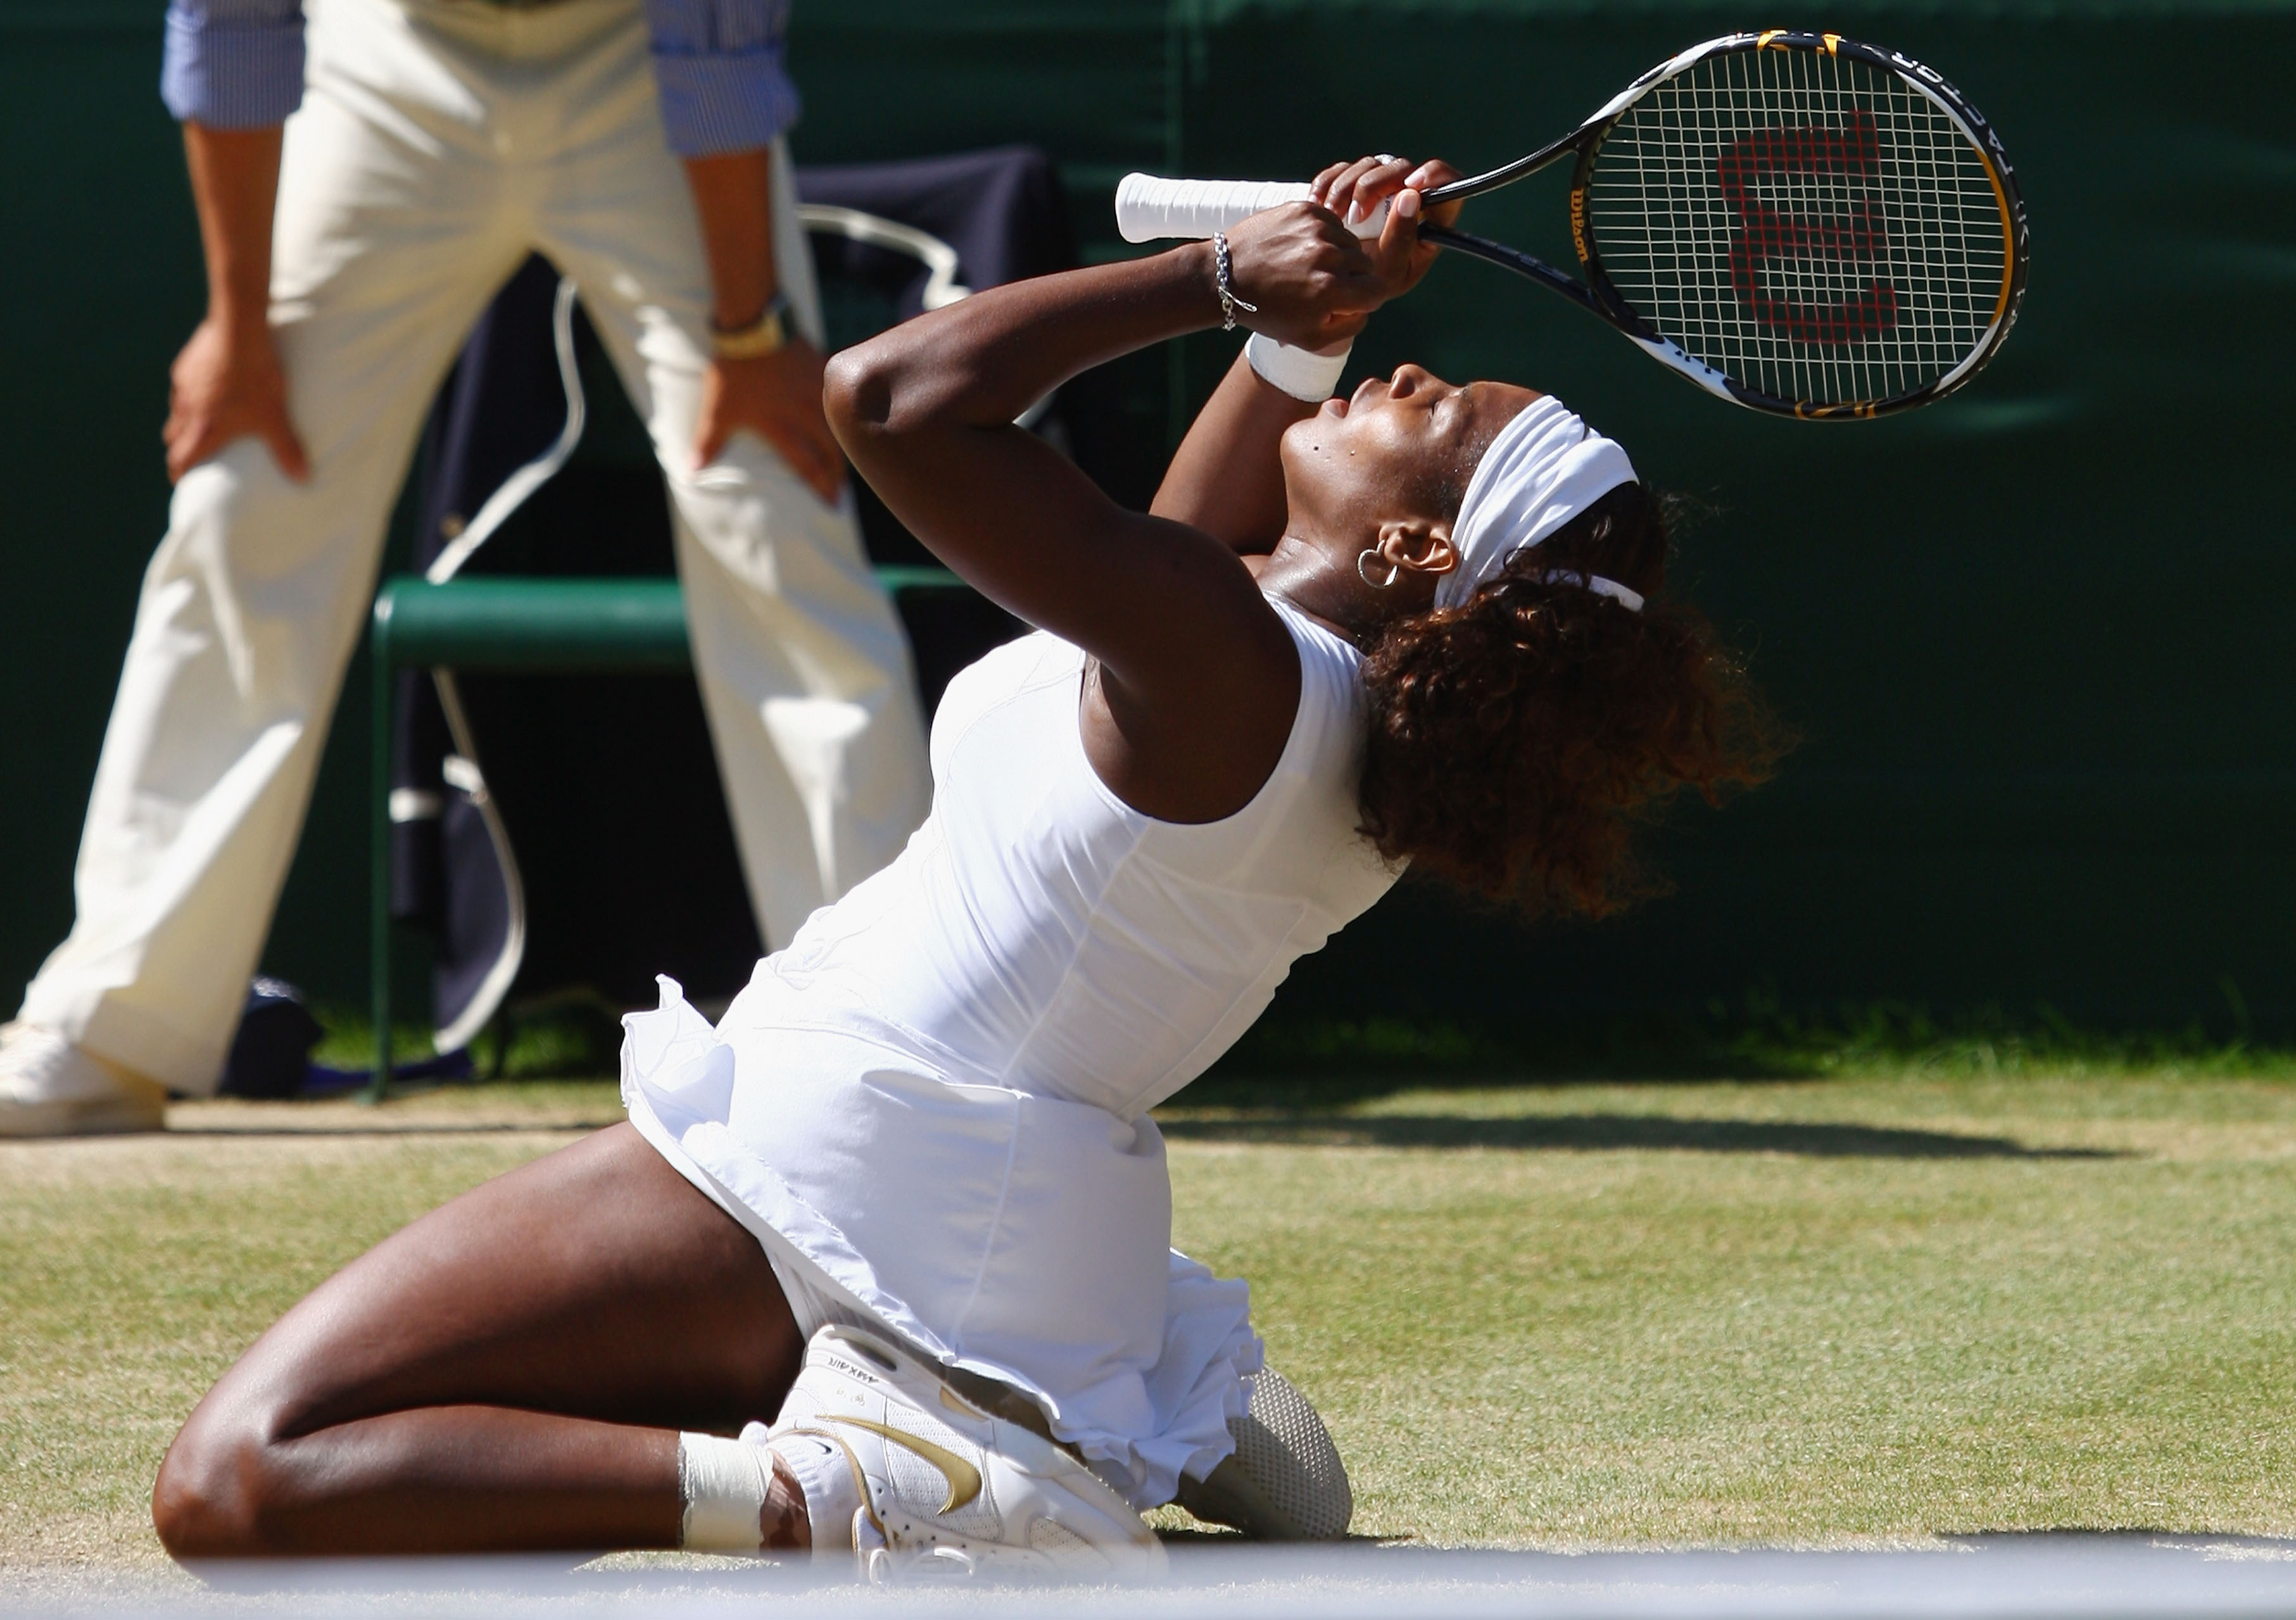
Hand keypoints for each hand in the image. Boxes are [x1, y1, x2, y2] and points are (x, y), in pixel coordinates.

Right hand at [163, 317, 308, 483]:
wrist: (237, 333)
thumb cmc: (256, 379)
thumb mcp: (274, 417)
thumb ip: (287, 449)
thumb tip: (304, 478)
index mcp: (204, 429)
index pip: (180, 459)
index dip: (179, 472)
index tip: (181, 480)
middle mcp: (187, 410)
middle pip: (173, 436)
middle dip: (180, 447)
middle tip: (191, 453)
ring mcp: (183, 386)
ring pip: (176, 411)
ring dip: (184, 420)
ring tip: (200, 423)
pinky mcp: (185, 365)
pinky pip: (182, 385)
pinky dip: (190, 393)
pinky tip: (206, 387)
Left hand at [693, 337, 844, 501]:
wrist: (752, 325)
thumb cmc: (734, 370)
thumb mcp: (718, 409)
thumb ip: (709, 442)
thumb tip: (691, 470)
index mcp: (782, 426)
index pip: (807, 464)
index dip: (821, 486)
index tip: (832, 504)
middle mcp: (805, 412)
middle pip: (830, 449)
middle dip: (838, 471)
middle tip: (842, 488)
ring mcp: (816, 390)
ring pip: (838, 423)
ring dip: (844, 443)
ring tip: (848, 457)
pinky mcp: (821, 367)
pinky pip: (838, 388)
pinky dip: (844, 400)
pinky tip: (850, 405)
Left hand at [1218, 203, 1389, 350]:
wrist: (1224, 277)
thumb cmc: (1267, 312)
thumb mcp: (1310, 338)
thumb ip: (1350, 327)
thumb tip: (1369, 305)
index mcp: (1331, 292)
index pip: (1378, 290)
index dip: (1367, 298)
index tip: (1348, 300)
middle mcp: (1328, 257)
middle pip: (1365, 264)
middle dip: (1352, 276)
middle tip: (1322, 284)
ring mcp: (1316, 229)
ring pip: (1350, 241)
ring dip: (1338, 254)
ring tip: (1308, 266)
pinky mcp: (1305, 210)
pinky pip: (1332, 222)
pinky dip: (1323, 235)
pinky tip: (1300, 248)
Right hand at [1310, 155, 1466, 299]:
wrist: (1338, 284)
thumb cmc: (1374, 283)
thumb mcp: (1390, 270)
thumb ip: (1402, 237)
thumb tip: (1410, 195)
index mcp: (1430, 217)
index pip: (1448, 183)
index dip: (1435, 175)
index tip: (1413, 185)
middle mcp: (1408, 194)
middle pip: (1401, 168)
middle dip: (1373, 187)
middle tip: (1355, 218)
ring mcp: (1380, 184)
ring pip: (1369, 165)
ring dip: (1345, 189)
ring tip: (1334, 219)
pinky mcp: (1353, 180)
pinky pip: (1340, 169)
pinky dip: (1327, 185)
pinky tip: (1319, 207)